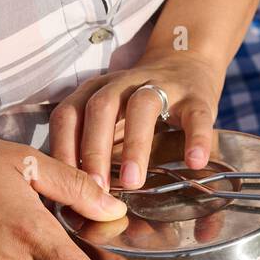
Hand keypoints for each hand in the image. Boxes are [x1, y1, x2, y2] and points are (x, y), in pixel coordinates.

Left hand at [49, 51, 224, 190]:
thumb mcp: (109, 117)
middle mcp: (123, 84)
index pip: (69, 114)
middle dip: (94, 149)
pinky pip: (195, 116)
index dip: (63, 148)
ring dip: (134, 145)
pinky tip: (194, 161)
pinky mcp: (195, 97)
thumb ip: (89, 145)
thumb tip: (70, 196)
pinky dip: (196, 138)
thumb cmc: (138, 104)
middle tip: (96, 188)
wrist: (186, 63)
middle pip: (101, 108)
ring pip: (142, 107)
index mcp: (96, 91)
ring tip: (133, 182)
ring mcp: (161, 86)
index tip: (65, 185)